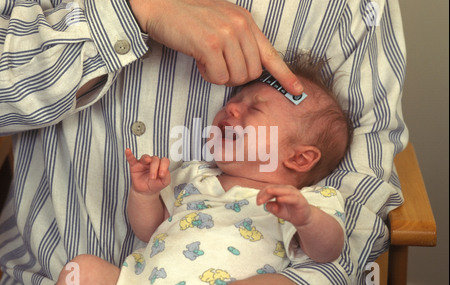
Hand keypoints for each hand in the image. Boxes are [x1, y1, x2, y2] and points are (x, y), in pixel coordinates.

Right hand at [125, 149, 170, 194]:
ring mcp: (143, 163)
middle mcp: (153, 162)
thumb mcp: (164, 182)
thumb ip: (167, 177)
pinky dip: (129, 155)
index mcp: (161, 165)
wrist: (145, 191)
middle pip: (155, 159)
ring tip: (146, 161)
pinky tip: (128, 151)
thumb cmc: (155, 184)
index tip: (162, 175)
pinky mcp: (135, 165)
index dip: (164, 166)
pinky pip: (131, 159)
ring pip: (145, 157)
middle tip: (152, 177)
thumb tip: (164, 172)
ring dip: (146, 159)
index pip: (164, 161)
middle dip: (154, 168)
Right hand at [128, 0, 302, 93]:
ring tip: (206, 59)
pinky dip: (207, 75)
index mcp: (246, 22)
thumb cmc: (190, 18)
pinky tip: (198, 60)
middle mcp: (240, 26)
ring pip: (235, 78)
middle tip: (217, 64)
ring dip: (219, 75)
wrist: (160, 6)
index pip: (271, 54)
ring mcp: (226, 34)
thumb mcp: (223, 22)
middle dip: (235, 76)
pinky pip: (218, 77)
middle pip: (252, 73)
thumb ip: (240, 40)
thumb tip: (251, 68)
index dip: (286, 75)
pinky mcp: (210, 45)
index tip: (298, 90)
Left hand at [257, 185, 311, 227]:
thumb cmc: (290, 212)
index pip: (269, 188)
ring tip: (268, 193)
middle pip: (274, 188)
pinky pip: (292, 198)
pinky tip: (280, 199)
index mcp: (280, 190)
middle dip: (265, 194)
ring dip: (275, 191)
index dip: (261, 194)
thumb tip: (267, 205)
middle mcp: (287, 190)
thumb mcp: (277, 211)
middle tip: (259, 201)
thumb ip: (271, 207)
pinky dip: (286, 198)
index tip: (258, 202)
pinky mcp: (300, 200)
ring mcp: (294, 194)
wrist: (303, 218)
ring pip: (283, 190)